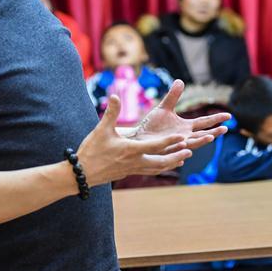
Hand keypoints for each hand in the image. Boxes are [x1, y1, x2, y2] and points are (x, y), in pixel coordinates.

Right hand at [75, 95, 189, 186]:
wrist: (81, 174)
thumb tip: (114, 95)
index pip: (154, 146)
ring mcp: (132, 169)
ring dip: (171, 162)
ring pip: (157, 168)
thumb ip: (111, 113)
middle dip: (176, 156)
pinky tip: (165, 165)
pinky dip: (161, 167)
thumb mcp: (101, 130)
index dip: (169, 141)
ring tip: (184, 157)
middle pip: (161, 161)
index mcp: (130, 150)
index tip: (182, 137)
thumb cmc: (91, 151)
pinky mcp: (129, 172)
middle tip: (190, 150)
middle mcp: (134, 162)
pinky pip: (150, 171)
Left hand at [131, 80, 229, 150]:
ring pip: (191, 144)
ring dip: (200, 141)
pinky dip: (181, 150)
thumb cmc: (152, 125)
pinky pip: (175, 151)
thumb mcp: (164, 108)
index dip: (216, 119)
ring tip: (210, 137)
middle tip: (225, 128)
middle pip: (202, 135)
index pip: (204, 123)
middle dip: (214, 132)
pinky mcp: (166, 151)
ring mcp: (176, 145)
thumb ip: (173, 96)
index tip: (229, 115)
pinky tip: (185, 147)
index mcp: (186, 127)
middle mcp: (184, 137)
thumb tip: (180, 80)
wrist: (139, 138)